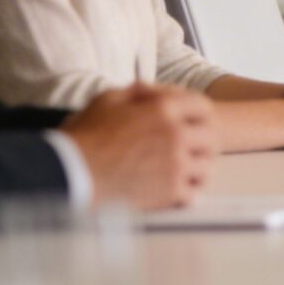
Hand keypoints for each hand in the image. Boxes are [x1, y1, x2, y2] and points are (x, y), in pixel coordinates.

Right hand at [64, 83, 217, 208]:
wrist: (72, 172)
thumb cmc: (86, 135)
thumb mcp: (109, 98)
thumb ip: (140, 92)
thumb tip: (158, 93)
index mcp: (164, 109)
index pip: (203, 106)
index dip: (199, 113)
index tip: (193, 122)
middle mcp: (176, 135)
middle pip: (211, 137)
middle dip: (203, 140)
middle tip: (193, 148)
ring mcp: (177, 165)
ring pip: (207, 166)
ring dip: (199, 167)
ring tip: (187, 169)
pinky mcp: (170, 192)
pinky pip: (195, 192)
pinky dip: (189, 192)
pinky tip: (179, 190)